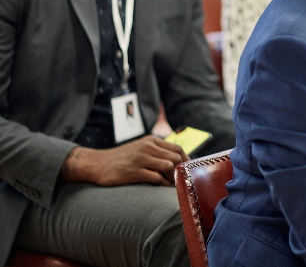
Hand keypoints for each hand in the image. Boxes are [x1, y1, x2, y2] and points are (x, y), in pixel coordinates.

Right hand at [61, 135, 187, 185]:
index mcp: (151, 141)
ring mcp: (140, 159)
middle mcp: (147, 147)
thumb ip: (157, 151)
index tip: (188, 170)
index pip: (177, 148)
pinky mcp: (133, 171)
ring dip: (172, 177)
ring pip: (168, 166)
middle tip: (180, 179)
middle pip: (175, 157)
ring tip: (170, 184)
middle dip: (180, 169)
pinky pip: (156, 178)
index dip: (186, 160)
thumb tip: (177, 161)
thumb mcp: (140, 148)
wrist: (96, 164)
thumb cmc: (121, 158)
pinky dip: (162, 183)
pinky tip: (160, 186)